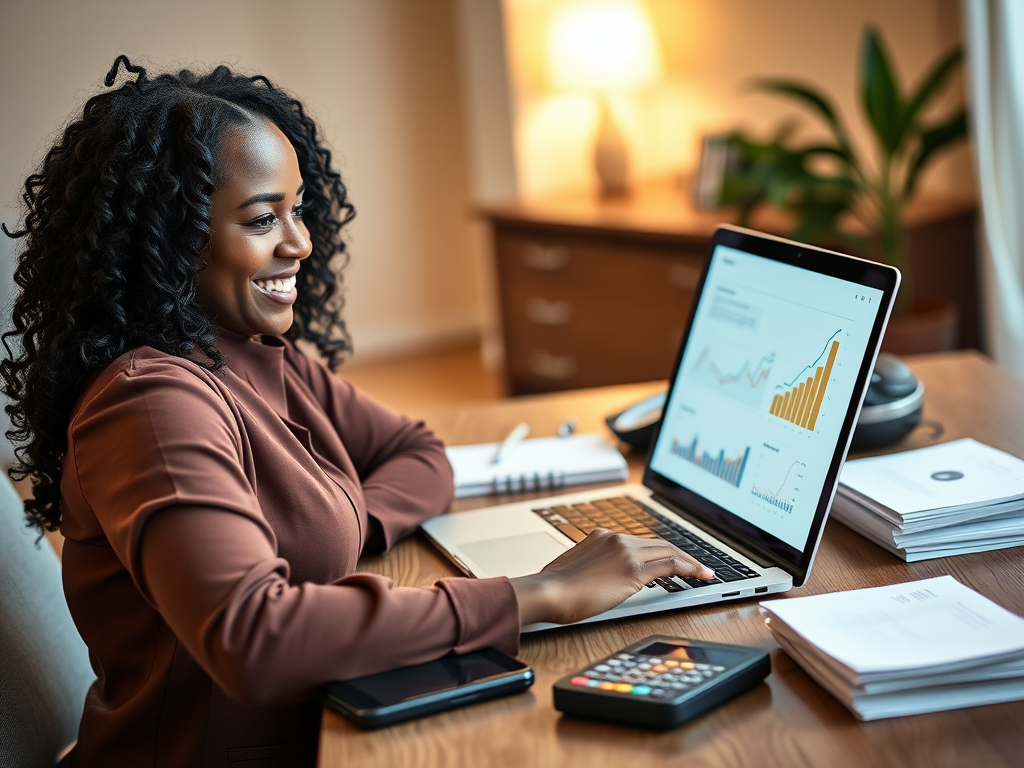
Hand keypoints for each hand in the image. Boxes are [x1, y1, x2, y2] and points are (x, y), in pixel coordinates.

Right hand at [509, 529, 714, 625]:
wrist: (548, 592)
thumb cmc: (553, 588)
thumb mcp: (573, 569)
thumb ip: (591, 566)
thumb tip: (597, 578)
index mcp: (601, 536)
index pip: (640, 541)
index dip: (659, 549)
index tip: (670, 556)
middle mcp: (615, 538)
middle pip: (659, 543)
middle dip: (681, 553)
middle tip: (696, 564)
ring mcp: (625, 552)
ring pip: (668, 550)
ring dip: (689, 561)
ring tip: (704, 571)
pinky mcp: (633, 570)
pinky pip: (671, 565)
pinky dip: (691, 568)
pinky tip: (702, 575)